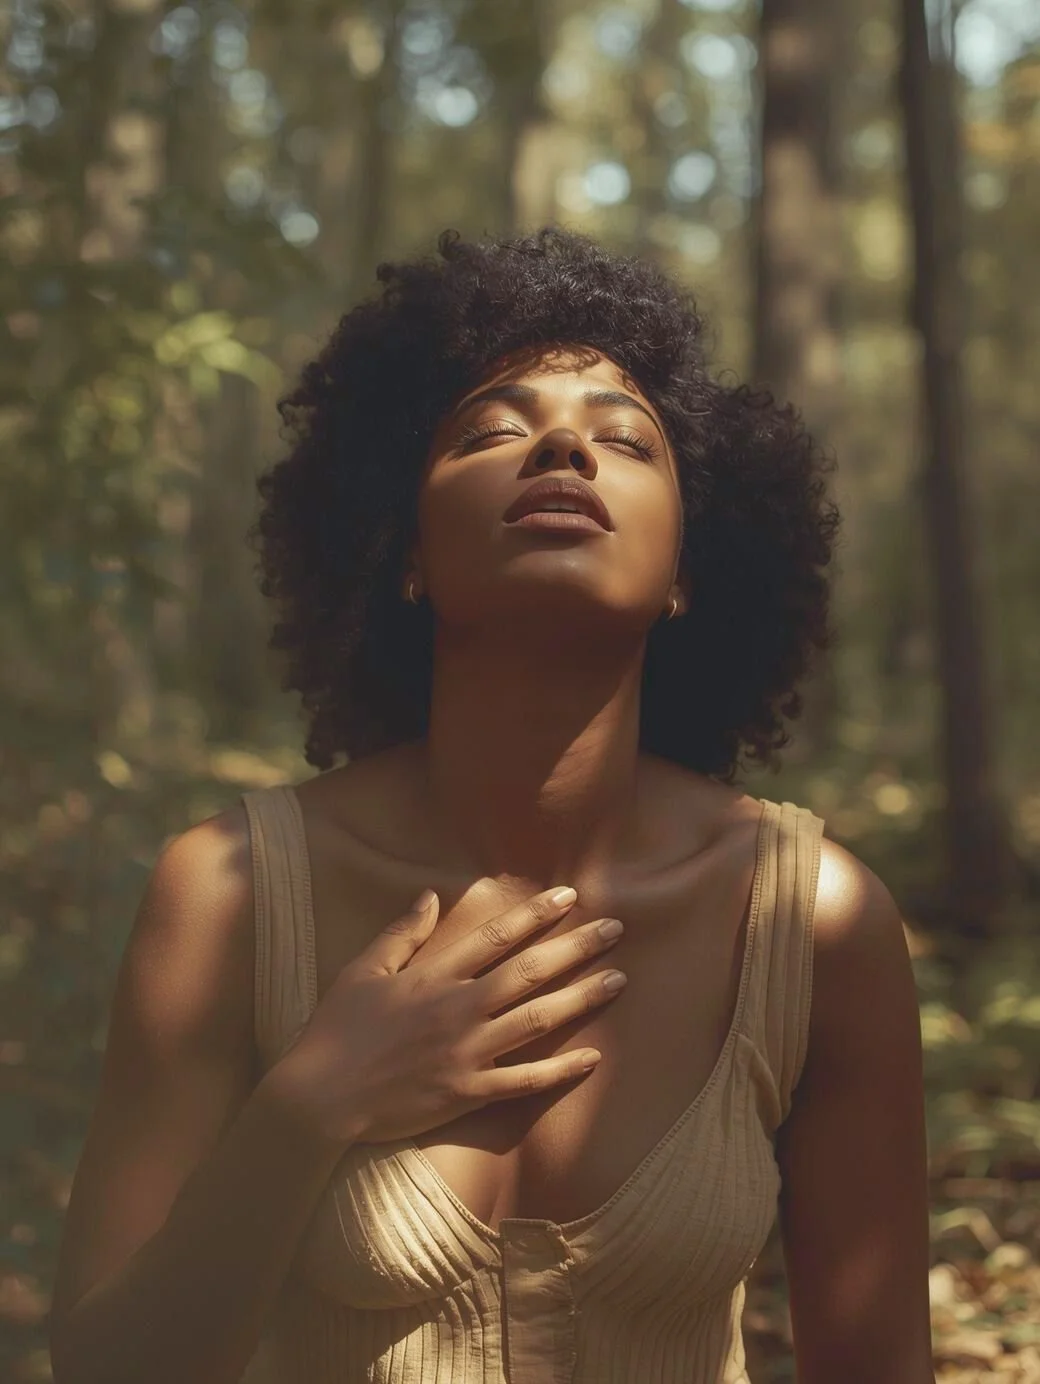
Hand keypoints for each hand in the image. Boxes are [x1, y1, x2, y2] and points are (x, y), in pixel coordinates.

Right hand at [265, 887, 625, 1147]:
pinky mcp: (467, 1094)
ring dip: (582, 999)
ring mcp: (466, 1054)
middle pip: (530, 972)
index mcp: (434, 976)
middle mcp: (458, 1009)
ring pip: (537, 1020)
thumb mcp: (362, 970)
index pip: (496, 936)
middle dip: (576, 947)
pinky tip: (593, 1058)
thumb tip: (432, 895)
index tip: (570, 896)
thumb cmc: (336, 1031)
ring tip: (619, 980)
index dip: (535, 913)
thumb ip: (402, 933)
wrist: (319, 1099)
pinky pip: (524, 1081)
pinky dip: (560, 1071)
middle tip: (616, 929)